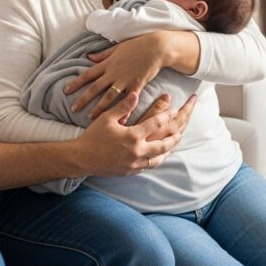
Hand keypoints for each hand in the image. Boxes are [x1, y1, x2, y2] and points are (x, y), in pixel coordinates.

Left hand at [65, 33, 167, 117]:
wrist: (156, 47)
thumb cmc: (136, 45)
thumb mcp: (117, 48)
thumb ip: (102, 54)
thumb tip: (89, 57)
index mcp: (108, 63)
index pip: (88, 74)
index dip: (76, 83)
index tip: (65, 91)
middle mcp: (114, 73)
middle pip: (95, 88)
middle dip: (83, 99)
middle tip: (73, 109)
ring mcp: (125, 80)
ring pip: (109, 96)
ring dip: (99, 107)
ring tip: (90, 117)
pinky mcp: (137, 85)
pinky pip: (129, 100)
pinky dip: (125, 111)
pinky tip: (120, 121)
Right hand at [75, 91, 195, 176]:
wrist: (82, 158)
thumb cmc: (93, 136)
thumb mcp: (107, 118)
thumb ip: (123, 106)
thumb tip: (136, 93)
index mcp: (132, 135)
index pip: (156, 123)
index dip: (167, 114)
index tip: (175, 108)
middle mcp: (137, 151)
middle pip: (164, 143)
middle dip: (175, 134)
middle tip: (183, 128)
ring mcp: (135, 163)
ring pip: (159, 157)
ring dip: (169, 148)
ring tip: (175, 141)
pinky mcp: (131, 171)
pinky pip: (150, 166)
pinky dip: (158, 159)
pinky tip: (160, 155)